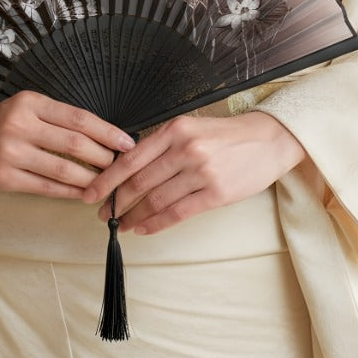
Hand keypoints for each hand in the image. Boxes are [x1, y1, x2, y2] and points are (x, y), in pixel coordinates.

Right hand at [0, 92, 135, 198]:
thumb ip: (59, 118)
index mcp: (30, 103)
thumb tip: (103, 136)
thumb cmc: (2, 120)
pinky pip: (46, 188)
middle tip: (121, 165)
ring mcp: (10, 153)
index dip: (108, 131)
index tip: (127, 142)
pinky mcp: (3, 178)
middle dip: (104, 157)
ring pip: (63, 170)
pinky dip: (70, 192)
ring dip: (91, 178)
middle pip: (75, 144)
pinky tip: (84, 193)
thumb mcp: (28, 106)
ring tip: (106, 182)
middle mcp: (20, 126)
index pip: (79, 118)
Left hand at [82, 111, 305, 233]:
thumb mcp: (189, 128)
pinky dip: (156, 224)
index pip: (130, 159)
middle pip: (139, 182)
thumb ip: (161, 146)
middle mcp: (185, 149)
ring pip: (156, 200)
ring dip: (134, 217)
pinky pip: (178, 213)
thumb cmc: (224, 136)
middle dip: (116, 202)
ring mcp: (201, 172)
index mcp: (174, 130)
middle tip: (102, 214)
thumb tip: (126, 169)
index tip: (90, 193)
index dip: (106, 180)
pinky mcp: (216, 193)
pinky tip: (144, 229)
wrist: (268, 140)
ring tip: (121, 225)